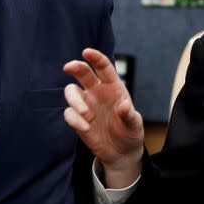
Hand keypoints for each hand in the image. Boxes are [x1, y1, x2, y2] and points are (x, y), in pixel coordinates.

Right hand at [64, 48, 143, 187]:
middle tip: (68, 67)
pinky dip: (74, 119)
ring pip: (71, 91)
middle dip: (75, 67)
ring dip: (74, 100)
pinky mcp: (78, 119)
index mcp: (113, 87)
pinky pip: (69, 114)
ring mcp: (86, 104)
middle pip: (83, 73)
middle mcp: (97, 92)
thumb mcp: (135, 124)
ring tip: (85, 114)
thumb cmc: (130, 132)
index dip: (95, 58)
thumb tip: (123, 106)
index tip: (87, 52)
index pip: (103, 67)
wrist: (121, 152)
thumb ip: (129, 115)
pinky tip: (86, 128)